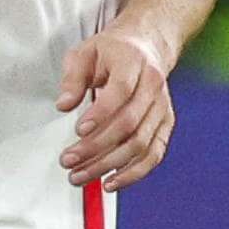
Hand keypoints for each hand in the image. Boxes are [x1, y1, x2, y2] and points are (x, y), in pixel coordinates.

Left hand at [59, 26, 174, 189]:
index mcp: (133, 63)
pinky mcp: (165, 124)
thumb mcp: (85, 53)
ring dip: (110, 165)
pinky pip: (154, 154)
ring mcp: (162, 108)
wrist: (147, 46)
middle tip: (68, 160)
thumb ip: (73, 79)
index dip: (100, 114)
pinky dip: (134, 173)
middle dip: (96, 147)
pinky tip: (112, 182)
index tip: (78, 130)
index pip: (120, 92)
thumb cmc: (112, 51)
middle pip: (129, 124)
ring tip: (81, 176)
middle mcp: (153, 86)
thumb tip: (63, 105)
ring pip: (140, 144)